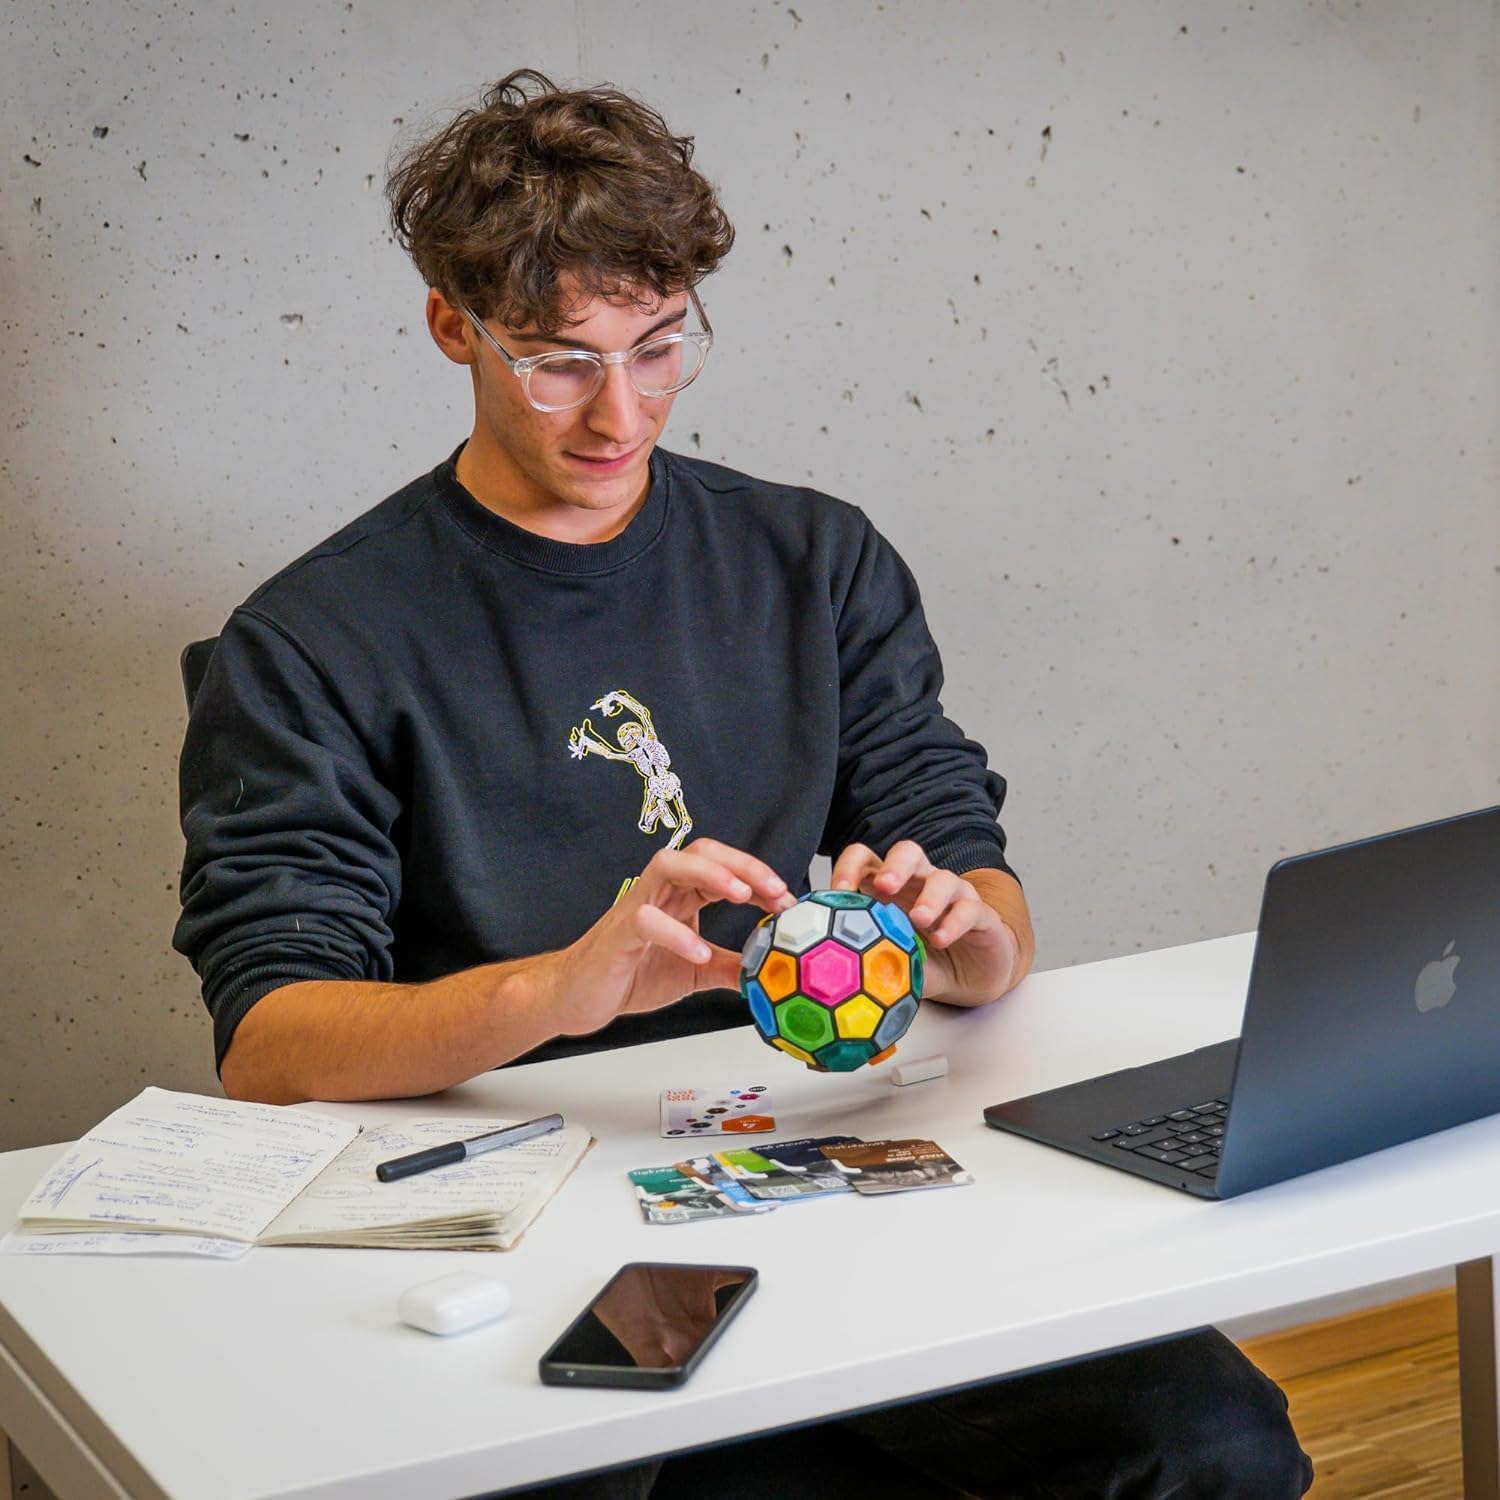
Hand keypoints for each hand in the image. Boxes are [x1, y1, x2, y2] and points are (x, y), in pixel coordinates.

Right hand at [547, 838, 795, 1036]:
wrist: (577, 996)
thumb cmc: (630, 974)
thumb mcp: (695, 973)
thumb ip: (730, 967)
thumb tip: (771, 972)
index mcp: (680, 896)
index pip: (723, 868)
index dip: (758, 877)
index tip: (787, 901)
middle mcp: (660, 891)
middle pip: (700, 851)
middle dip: (742, 864)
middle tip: (775, 890)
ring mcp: (636, 906)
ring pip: (668, 865)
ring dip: (709, 874)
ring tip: (740, 895)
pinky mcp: (618, 933)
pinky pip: (645, 918)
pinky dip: (675, 932)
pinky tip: (699, 952)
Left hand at [830, 840, 1018, 1004]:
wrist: (971, 979)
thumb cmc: (924, 961)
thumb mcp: (888, 963)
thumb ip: (862, 963)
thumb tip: (827, 973)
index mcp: (890, 888)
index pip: (865, 859)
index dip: (849, 868)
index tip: (838, 892)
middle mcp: (920, 883)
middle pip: (908, 853)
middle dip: (895, 866)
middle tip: (885, 886)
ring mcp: (952, 896)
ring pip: (944, 878)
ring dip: (930, 896)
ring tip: (919, 919)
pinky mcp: (980, 914)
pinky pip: (970, 909)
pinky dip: (954, 922)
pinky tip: (941, 939)